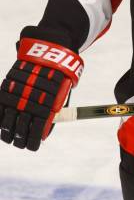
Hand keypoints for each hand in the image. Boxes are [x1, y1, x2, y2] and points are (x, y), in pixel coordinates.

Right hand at [0, 36, 83, 150]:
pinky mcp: (7, 89)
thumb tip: (43, 134)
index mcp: (46, 112)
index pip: (35, 136)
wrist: (50, 53)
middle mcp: (29, 106)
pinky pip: (0, 109)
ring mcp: (16, 98)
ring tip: (10, 136)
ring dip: (8, 132)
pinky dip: (1, 118)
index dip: (31, 143)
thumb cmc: (57, 78)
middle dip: (19, 140)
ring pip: (7, 124)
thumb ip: (52, 116)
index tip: (31, 146)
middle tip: (19, 142)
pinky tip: (3, 123)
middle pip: (19, 132)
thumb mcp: (60, 98)